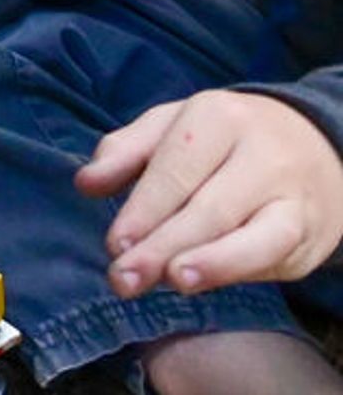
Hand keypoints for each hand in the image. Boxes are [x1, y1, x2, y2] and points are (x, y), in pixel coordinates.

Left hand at [80, 90, 342, 295]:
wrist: (313, 145)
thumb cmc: (223, 139)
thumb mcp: (172, 125)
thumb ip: (126, 151)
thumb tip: (85, 183)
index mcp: (218, 117)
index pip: (176, 169)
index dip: (144, 210)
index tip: (115, 244)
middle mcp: (261, 155)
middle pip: (209, 206)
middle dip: (163, 246)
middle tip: (124, 278)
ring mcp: (291, 196)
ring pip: (255, 235)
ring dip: (212, 263)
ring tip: (174, 281)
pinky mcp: (309, 233)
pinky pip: (276, 255)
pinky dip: (239, 271)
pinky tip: (206, 282)